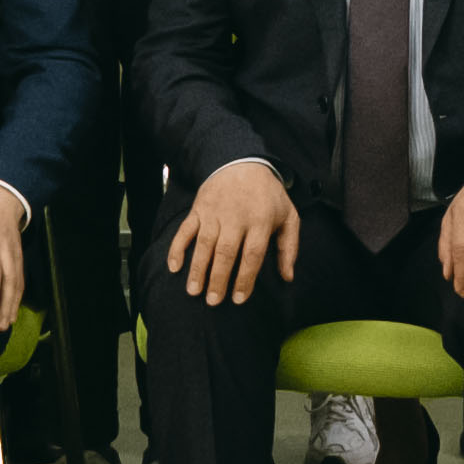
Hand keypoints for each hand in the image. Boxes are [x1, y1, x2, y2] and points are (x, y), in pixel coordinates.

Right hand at [170, 157, 300, 302]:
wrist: (243, 162)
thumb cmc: (269, 195)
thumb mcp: (289, 216)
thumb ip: (289, 247)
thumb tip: (287, 277)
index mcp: (261, 221)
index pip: (252, 255)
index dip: (245, 278)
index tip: (238, 299)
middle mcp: (236, 217)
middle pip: (226, 252)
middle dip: (218, 279)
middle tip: (214, 302)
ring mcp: (215, 212)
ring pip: (204, 244)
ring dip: (197, 269)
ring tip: (194, 291)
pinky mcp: (199, 209)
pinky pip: (185, 230)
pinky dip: (177, 248)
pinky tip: (174, 267)